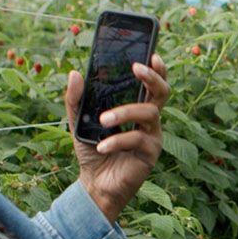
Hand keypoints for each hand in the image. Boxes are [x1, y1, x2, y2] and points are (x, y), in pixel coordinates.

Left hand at [66, 54, 168, 221]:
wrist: (94, 184)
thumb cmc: (92, 150)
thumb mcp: (79, 122)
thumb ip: (76, 99)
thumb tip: (75, 73)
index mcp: (136, 107)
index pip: (152, 84)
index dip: (156, 69)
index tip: (152, 54)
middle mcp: (148, 119)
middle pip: (162, 92)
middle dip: (152, 77)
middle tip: (136, 68)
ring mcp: (152, 136)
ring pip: (149, 113)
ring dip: (125, 112)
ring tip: (103, 119)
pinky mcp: (150, 154)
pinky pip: (138, 139)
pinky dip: (117, 140)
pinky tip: (102, 146)